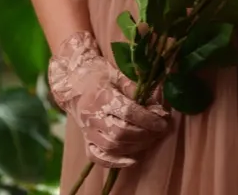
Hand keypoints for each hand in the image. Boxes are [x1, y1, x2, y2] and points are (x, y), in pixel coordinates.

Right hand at [48, 31, 169, 167]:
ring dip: (135, 147)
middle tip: (159, 131)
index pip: (127, 112)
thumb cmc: (100, 76)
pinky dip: (115, 162)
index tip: (162, 121)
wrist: (75, 82)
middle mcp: (92, 115)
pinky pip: (98, 157)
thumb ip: (135, 88)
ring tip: (150, 140)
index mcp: (102, 96)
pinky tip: (132, 159)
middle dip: (144, 134)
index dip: (147, 119)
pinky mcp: (85, 140)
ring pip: (111, 147)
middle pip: (120, 132)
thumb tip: (157, 102)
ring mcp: (87, 131)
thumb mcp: (118, 75)